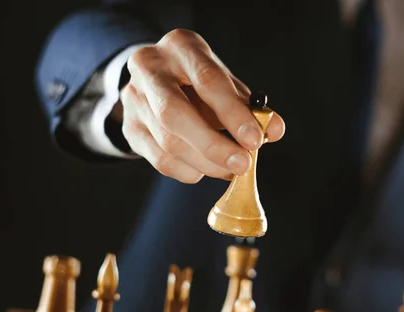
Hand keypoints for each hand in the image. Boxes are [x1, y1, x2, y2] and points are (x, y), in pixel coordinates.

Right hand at [120, 29, 284, 182]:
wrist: (159, 82)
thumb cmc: (201, 82)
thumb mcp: (228, 83)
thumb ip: (251, 107)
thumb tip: (274, 130)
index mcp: (180, 47)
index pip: (206, 81)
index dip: (232, 114)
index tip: (255, 140)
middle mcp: (149, 68)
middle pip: (174, 114)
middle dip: (213, 145)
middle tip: (243, 164)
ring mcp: (133, 99)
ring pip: (168, 142)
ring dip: (206, 163)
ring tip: (231, 169)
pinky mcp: (129, 128)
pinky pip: (160, 160)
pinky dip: (190, 171)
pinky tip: (207, 169)